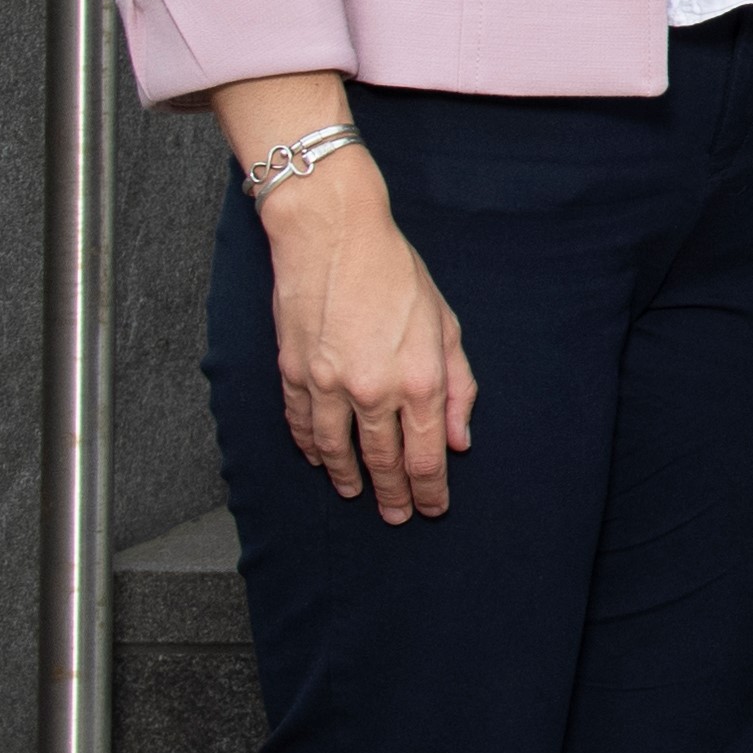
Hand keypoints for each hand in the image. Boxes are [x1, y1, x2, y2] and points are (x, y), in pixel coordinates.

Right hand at [261, 156, 475, 522]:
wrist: (332, 235)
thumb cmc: (396, 273)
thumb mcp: (445, 325)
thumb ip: (457, 386)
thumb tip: (459, 440)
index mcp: (418, 380)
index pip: (426, 457)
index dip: (429, 490)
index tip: (432, 508)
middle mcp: (372, 390)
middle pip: (383, 462)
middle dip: (393, 495)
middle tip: (396, 516)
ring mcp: (327, 384)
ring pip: (337, 452)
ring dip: (348, 479)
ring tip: (357, 494)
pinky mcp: (293, 373)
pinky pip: (302, 425)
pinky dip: (312, 448)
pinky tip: (320, 460)